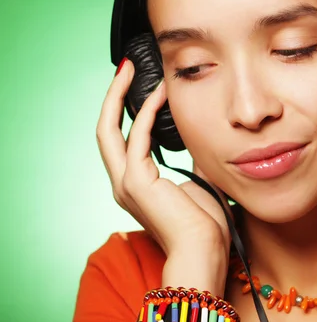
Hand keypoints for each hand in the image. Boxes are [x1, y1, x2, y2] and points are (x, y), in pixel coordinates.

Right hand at [96, 59, 232, 261]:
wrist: (205, 253)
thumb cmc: (204, 227)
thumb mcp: (200, 184)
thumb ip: (195, 160)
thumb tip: (203, 139)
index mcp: (137, 185)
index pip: (123, 140)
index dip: (127, 111)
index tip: (143, 86)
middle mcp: (124, 183)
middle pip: (106, 130)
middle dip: (114, 97)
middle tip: (126, 68)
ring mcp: (126, 183)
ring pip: (109, 130)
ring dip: (120, 98)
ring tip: (132, 71)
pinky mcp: (135, 182)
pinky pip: (136, 137)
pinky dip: (145, 113)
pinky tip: (159, 94)